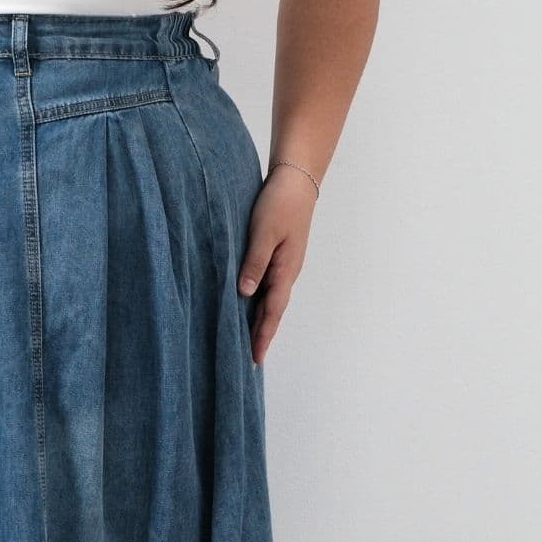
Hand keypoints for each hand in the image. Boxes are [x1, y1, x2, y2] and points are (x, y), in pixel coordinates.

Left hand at [237, 163, 317, 364]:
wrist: (296, 179)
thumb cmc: (279, 203)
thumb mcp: (263, 232)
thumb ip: (254, 263)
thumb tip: (245, 294)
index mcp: (285, 270)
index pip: (272, 312)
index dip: (262, 336)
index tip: (255, 360)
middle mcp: (286, 273)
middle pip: (273, 311)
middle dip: (262, 336)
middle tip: (250, 361)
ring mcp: (284, 265)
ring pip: (270, 301)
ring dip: (260, 321)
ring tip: (248, 342)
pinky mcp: (278, 256)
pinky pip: (268, 287)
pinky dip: (259, 302)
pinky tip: (249, 308)